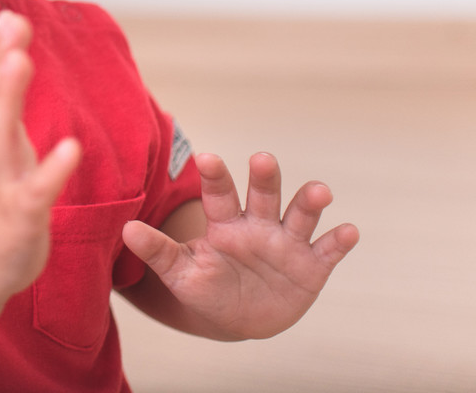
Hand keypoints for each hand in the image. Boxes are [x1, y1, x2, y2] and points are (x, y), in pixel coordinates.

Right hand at [0, 11, 80, 301]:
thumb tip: (7, 57)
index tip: (9, 16)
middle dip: (0, 61)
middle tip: (10, 23)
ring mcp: (2, 184)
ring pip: (3, 137)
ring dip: (9, 98)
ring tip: (20, 61)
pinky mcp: (20, 214)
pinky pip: (37, 189)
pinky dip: (51, 168)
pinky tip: (71, 147)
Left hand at [123, 152, 358, 339]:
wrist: (237, 318)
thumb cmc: (205, 288)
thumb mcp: (180, 273)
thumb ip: (158, 251)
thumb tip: (125, 229)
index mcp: (225, 223)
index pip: (219, 193)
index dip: (214, 175)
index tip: (205, 157)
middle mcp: (258, 225)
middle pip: (263, 194)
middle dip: (265, 176)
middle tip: (262, 158)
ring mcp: (287, 244)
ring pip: (300, 215)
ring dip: (310, 203)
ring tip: (319, 192)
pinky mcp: (312, 267)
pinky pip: (328, 251)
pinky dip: (339, 242)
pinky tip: (349, 231)